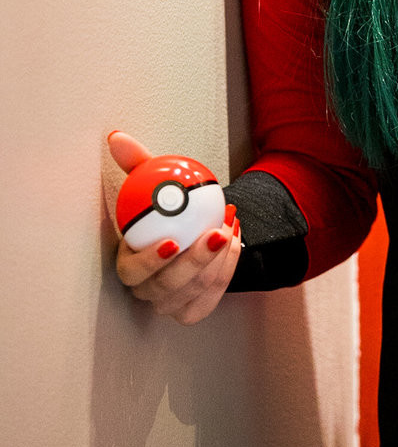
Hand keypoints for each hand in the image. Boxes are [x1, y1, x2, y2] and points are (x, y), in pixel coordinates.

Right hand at [108, 132, 240, 324]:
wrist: (198, 226)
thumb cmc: (169, 208)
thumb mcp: (157, 181)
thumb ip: (136, 162)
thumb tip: (116, 137)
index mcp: (129, 263)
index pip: (132, 271)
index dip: (150, 261)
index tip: (173, 240)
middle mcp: (146, 290)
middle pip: (167, 287)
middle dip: (194, 262)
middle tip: (215, 232)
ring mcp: (170, 303)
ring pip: (195, 291)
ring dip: (217, 260)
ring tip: (228, 227)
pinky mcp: (194, 309)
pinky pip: (214, 294)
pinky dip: (227, 268)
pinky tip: (233, 239)